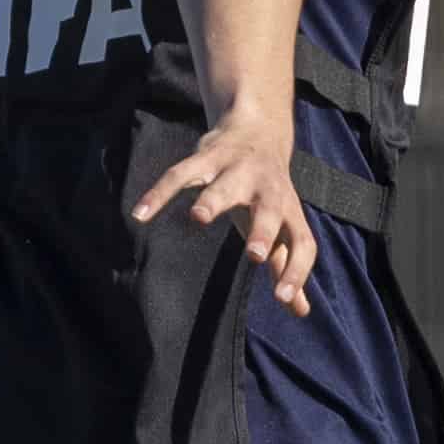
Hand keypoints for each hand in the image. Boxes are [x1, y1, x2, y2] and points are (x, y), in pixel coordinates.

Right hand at [132, 122, 318, 315]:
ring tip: (198, 218)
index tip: (282, 298)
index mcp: (289, 212)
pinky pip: (181, 174)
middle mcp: (268, 190)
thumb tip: (300, 311)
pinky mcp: (208, 157)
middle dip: (263, 230)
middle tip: (256, 255)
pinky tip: (140, 214)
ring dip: (213, 199)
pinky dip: (160, 193)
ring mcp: (238, 170)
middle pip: (269, 210)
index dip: (296, 270)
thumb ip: (286, 267)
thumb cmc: (268, 195)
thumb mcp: (281, 227)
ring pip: (225, 185)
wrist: (259, 132)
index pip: (302, 243)